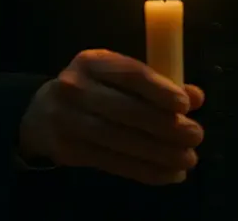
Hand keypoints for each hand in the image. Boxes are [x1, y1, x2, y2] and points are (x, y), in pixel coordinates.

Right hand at [18, 49, 204, 184]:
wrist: (41, 114)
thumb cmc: (95, 89)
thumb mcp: (120, 77)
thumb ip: (158, 85)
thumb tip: (196, 98)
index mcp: (93, 62)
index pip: (130, 74)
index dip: (159, 90)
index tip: (185, 104)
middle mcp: (75, 88)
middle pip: (126, 110)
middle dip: (166, 126)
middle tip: (196, 135)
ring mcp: (68, 121)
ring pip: (120, 140)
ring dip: (160, 153)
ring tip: (188, 159)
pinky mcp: (69, 151)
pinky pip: (113, 163)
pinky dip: (145, 171)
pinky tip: (169, 174)